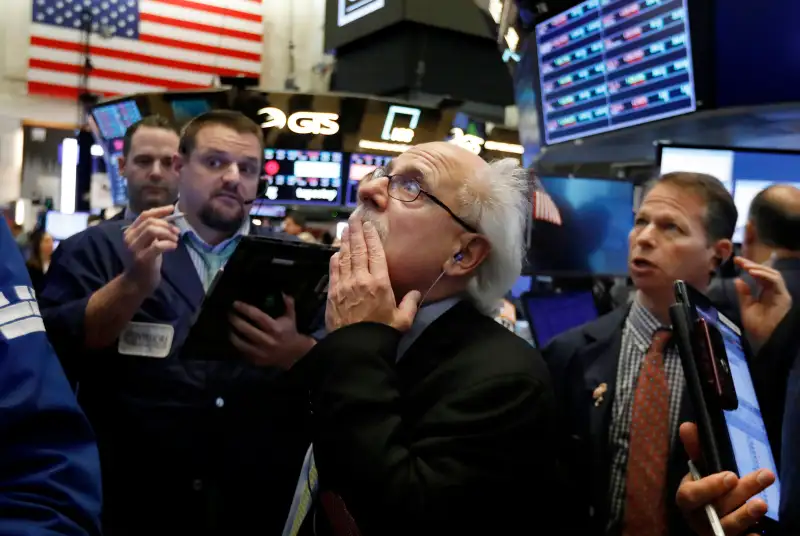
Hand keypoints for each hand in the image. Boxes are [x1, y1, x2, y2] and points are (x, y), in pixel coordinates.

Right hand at [122, 205, 178, 292]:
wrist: (138, 281)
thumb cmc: (147, 260)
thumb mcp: (149, 242)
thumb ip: (156, 231)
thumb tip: (171, 218)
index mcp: (130, 231)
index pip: (145, 215)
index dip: (160, 211)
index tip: (172, 209)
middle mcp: (129, 238)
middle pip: (150, 222)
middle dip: (167, 224)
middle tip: (177, 231)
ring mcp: (134, 248)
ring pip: (152, 230)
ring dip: (168, 233)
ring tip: (175, 240)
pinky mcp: (142, 258)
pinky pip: (157, 245)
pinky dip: (169, 243)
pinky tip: (174, 247)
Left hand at [229, 294, 314, 368]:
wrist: (295, 355)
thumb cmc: (290, 333)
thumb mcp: (291, 317)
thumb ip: (288, 304)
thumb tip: (283, 293)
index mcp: (275, 328)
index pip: (256, 315)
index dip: (244, 308)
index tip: (235, 304)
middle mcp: (267, 340)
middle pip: (245, 329)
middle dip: (235, 320)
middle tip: (230, 314)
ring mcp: (261, 352)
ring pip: (240, 342)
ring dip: (232, 333)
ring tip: (230, 327)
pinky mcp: (257, 360)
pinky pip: (242, 352)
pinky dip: (237, 345)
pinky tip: (235, 339)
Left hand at [326, 218, 420, 332]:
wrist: (356, 348)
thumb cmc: (381, 334)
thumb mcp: (402, 321)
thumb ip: (410, 304)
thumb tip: (417, 293)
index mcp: (380, 283)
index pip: (375, 253)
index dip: (371, 237)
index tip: (369, 226)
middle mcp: (361, 279)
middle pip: (358, 250)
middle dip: (356, 232)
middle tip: (354, 218)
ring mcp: (344, 285)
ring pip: (345, 257)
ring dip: (344, 241)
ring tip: (345, 229)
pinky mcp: (333, 293)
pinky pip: (334, 270)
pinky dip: (335, 258)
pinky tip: (336, 252)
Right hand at [676, 422, 774, 535]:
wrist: (708, 520)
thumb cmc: (705, 491)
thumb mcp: (699, 470)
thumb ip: (696, 449)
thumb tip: (688, 425)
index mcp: (687, 499)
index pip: (690, 495)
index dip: (710, 486)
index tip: (731, 475)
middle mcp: (698, 518)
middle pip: (717, 507)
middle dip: (741, 492)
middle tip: (765, 476)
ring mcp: (713, 532)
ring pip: (728, 526)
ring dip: (746, 514)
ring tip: (762, 503)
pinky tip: (759, 533)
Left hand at [734, 256, 791, 343]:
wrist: (766, 338)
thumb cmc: (757, 326)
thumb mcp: (746, 308)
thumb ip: (744, 294)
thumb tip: (738, 280)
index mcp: (766, 292)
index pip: (759, 275)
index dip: (749, 266)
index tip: (736, 260)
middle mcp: (775, 290)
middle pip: (766, 272)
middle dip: (753, 264)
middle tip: (739, 260)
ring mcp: (780, 293)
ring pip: (773, 274)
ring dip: (759, 268)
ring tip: (746, 266)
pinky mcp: (784, 296)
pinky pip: (776, 281)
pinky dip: (764, 275)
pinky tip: (753, 273)